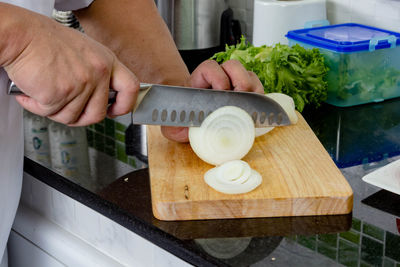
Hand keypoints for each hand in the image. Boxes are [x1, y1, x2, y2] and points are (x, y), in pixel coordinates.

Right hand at [4, 8, 138, 125]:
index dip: (125, 105)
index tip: (115, 111)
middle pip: (98, 114)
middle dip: (80, 118)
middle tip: (66, 110)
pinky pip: (50, 113)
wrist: (20, 34)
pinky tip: (31, 92)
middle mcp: (98, 72)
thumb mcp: (83, 51)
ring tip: (43, 92)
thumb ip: (96, 72)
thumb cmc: (44, 40)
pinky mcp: (61, 93)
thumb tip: (99, 96)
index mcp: (106, 60)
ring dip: (54, 111)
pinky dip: (37, 107)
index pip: (130, 88)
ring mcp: (81, 83)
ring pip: (72, 117)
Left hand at [161, 59, 263, 141]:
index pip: (210, 67)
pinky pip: (258, 91)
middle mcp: (217, 79)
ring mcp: (233, 86)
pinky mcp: (245, 98)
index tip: (222, 91)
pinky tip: (256, 112)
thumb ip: (173, 128)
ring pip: (249, 76)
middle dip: (240, 82)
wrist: (189, 124)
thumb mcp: (172, 125)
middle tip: (239, 101)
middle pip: (234, 66)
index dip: (218, 77)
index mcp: (198, 82)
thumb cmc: (181, 122)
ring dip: (252, 90)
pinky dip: (260, 99)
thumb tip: (186, 132)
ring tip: (249, 107)